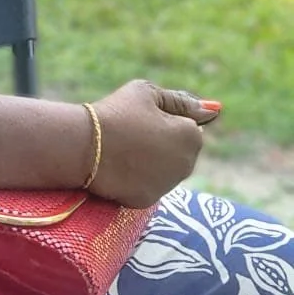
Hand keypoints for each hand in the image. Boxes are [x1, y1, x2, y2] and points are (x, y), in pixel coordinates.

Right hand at [90, 80, 220, 207]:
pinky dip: (137, 178)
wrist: (81, 146)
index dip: (164, 119)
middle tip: (131, 133)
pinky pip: (147, 185)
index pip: (189, 125)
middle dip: (163, 142)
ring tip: (123, 150)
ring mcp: (167, 186)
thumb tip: (213, 110)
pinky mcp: (146, 201)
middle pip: (179, 150)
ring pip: (165, 169)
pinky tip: (118, 167)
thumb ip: (181, 100)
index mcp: (192, 136)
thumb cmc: (115, 113)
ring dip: (151, 161)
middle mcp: (187, 165)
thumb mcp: (147, 93)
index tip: (141, 118)